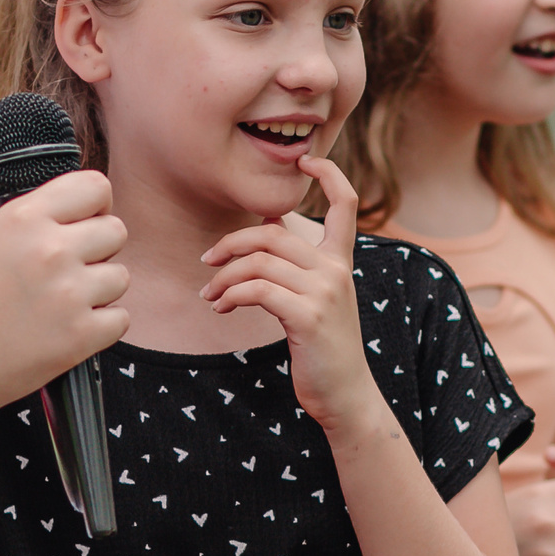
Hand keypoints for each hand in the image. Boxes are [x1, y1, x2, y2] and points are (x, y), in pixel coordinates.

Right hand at [0, 169, 128, 417]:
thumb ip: (36, 224)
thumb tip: (83, 218)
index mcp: (24, 217)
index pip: (95, 186)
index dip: (96, 207)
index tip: (86, 224)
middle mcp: (51, 248)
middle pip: (116, 231)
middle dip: (99, 251)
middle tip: (68, 272)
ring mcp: (69, 292)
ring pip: (121, 277)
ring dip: (99, 291)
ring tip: (60, 305)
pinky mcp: (81, 335)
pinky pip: (120, 318)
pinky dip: (101, 327)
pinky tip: (66, 329)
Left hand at [200, 158, 383, 434]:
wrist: (345, 394)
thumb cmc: (324, 347)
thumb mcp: (318, 299)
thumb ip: (299, 265)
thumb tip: (266, 228)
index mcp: (342, 261)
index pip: (346, 204)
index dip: (329, 174)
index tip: (306, 161)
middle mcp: (337, 270)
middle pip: (272, 233)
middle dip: (231, 244)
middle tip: (208, 262)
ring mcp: (325, 291)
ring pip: (259, 262)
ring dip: (224, 277)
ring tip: (212, 295)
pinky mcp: (308, 316)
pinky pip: (257, 290)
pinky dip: (231, 295)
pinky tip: (222, 308)